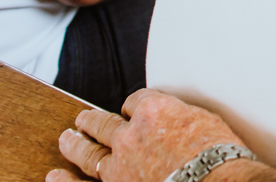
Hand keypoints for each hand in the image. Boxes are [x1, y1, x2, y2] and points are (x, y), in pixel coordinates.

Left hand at [48, 89, 244, 181]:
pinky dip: (66, 181)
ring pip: (90, 151)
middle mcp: (131, 136)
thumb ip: (185, 119)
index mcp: (154, 111)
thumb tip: (182, 122)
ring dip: (75, 143)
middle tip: (82, 118)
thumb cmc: (221, 159)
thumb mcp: (207, 123)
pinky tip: (54, 176)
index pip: (136, 102)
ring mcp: (119, 167)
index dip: (135, 107)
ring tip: (67, 138)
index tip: (134, 111)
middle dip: (92, 121)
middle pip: (105, 123)